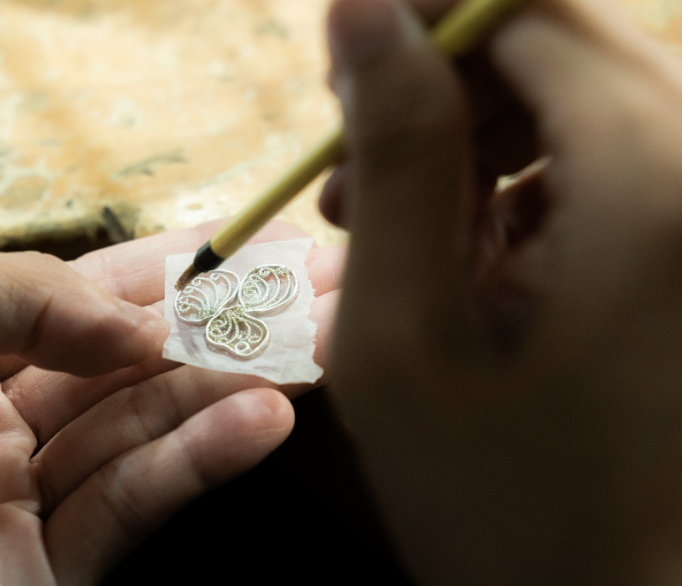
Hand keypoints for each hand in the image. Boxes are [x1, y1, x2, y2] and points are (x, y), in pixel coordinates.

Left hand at [0, 220, 346, 584]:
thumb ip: (20, 290)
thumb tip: (130, 315)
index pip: (62, 307)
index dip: (150, 279)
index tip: (234, 252)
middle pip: (113, 371)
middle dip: (210, 332)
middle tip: (306, 296)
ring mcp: (0, 503)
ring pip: (133, 438)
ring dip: (222, 390)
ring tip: (306, 350)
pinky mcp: (27, 574)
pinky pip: (126, 510)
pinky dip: (196, 464)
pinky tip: (256, 418)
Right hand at [320, 0, 681, 581]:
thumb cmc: (506, 504)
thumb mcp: (405, 333)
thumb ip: (394, 156)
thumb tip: (363, 8)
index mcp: (653, 186)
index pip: (533, 7)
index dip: (423, 14)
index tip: (339, 74)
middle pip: (569, 40)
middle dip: (446, 79)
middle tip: (351, 172)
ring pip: (592, 92)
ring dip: (480, 132)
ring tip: (390, 227)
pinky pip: (621, 158)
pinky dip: (531, 181)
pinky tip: (467, 262)